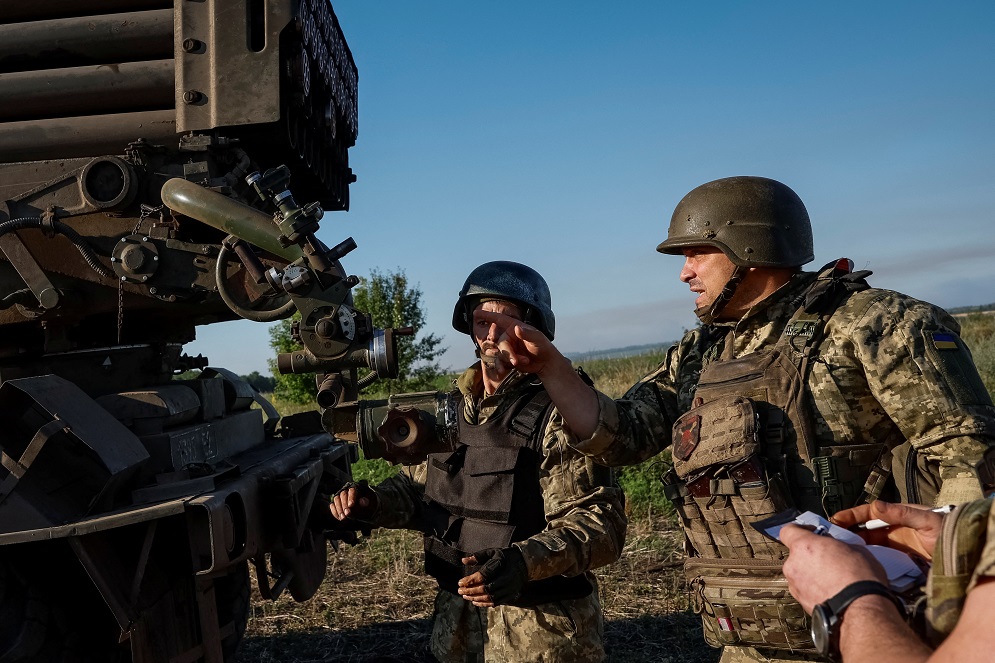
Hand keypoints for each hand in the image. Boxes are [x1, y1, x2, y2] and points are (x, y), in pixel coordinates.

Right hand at [328, 480, 378, 521]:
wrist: (364, 509)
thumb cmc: (368, 504)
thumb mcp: (370, 504)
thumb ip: (366, 502)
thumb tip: (362, 501)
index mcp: (356, 487)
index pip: (352, 490)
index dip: (351, 497)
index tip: (351, 505)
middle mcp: (346, 489)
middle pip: (343, 494)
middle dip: (344, 505)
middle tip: (347, 514)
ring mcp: (340, 495)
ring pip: (336, 499)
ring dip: (339, 509)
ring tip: (343, 518)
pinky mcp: (335, 502)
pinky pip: (332, 505)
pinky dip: (335, 512)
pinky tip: (339, 518)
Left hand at [457, 546, 528, 606]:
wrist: (525, 563)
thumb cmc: (506, 556)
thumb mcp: (493, 551)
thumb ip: (478, 556)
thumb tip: (463, 560)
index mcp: (501, 565)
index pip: (483, 576)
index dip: (470, 580)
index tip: (460, 582)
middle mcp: (506, 577)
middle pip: (486, 588)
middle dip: (471, 591)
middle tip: (460, 591)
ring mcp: (509, 587)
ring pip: (491, 597)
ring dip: (476, 598)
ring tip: (465, 597)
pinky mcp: (511, 594)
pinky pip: (496, 602)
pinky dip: (484, 604)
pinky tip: (475, 602)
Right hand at [473, 310, 561, 374]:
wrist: (545, 362)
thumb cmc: (543, 347)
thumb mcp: (538, 339)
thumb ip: (528, 334)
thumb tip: (516, 328)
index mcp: (514, 327)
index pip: (499, 319)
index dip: (487, 316)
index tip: (475, 313)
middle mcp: (509, 336)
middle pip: (500, 343)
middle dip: (507, 353)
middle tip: (517, 361)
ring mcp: (508, 348)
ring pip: (500, 354)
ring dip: (509, 359)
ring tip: (524, 362)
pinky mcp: (508, 359)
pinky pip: (500, 362)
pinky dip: (503, 366)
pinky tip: (509, 369)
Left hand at [781, 524, 887, 613]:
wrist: (862, 612)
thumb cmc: (860, 580)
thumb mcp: (856, 549)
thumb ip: (837, 544)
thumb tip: (836, 547)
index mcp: (804, 546)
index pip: (788, 530)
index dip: (800, 530)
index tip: (812, 532)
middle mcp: (794, 565)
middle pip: (796, 554)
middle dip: (811, 555)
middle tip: (829, 558)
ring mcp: (796, 586)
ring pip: (800, 573)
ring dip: (812, 574)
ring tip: (834, 578)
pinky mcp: (802, 603)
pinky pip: (805, 590)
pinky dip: (815, 589)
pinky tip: (833, 592)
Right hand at [829, 500, 943, 561]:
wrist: (963, 557)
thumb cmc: (948, 533)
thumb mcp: (927, 520)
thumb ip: (902, 513)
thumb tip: (875, 506)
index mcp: (897, 516)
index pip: (868, 513)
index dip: (851, 516)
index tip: (835, 520)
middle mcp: (892, 529)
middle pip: (864, 529)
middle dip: (847, 531)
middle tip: (829, 536)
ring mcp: (894, 546)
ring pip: (867, 544)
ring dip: (853, 545)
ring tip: (836, 550)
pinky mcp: (897, 561)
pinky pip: (876, 558)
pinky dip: (864, 558)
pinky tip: (854, 562)